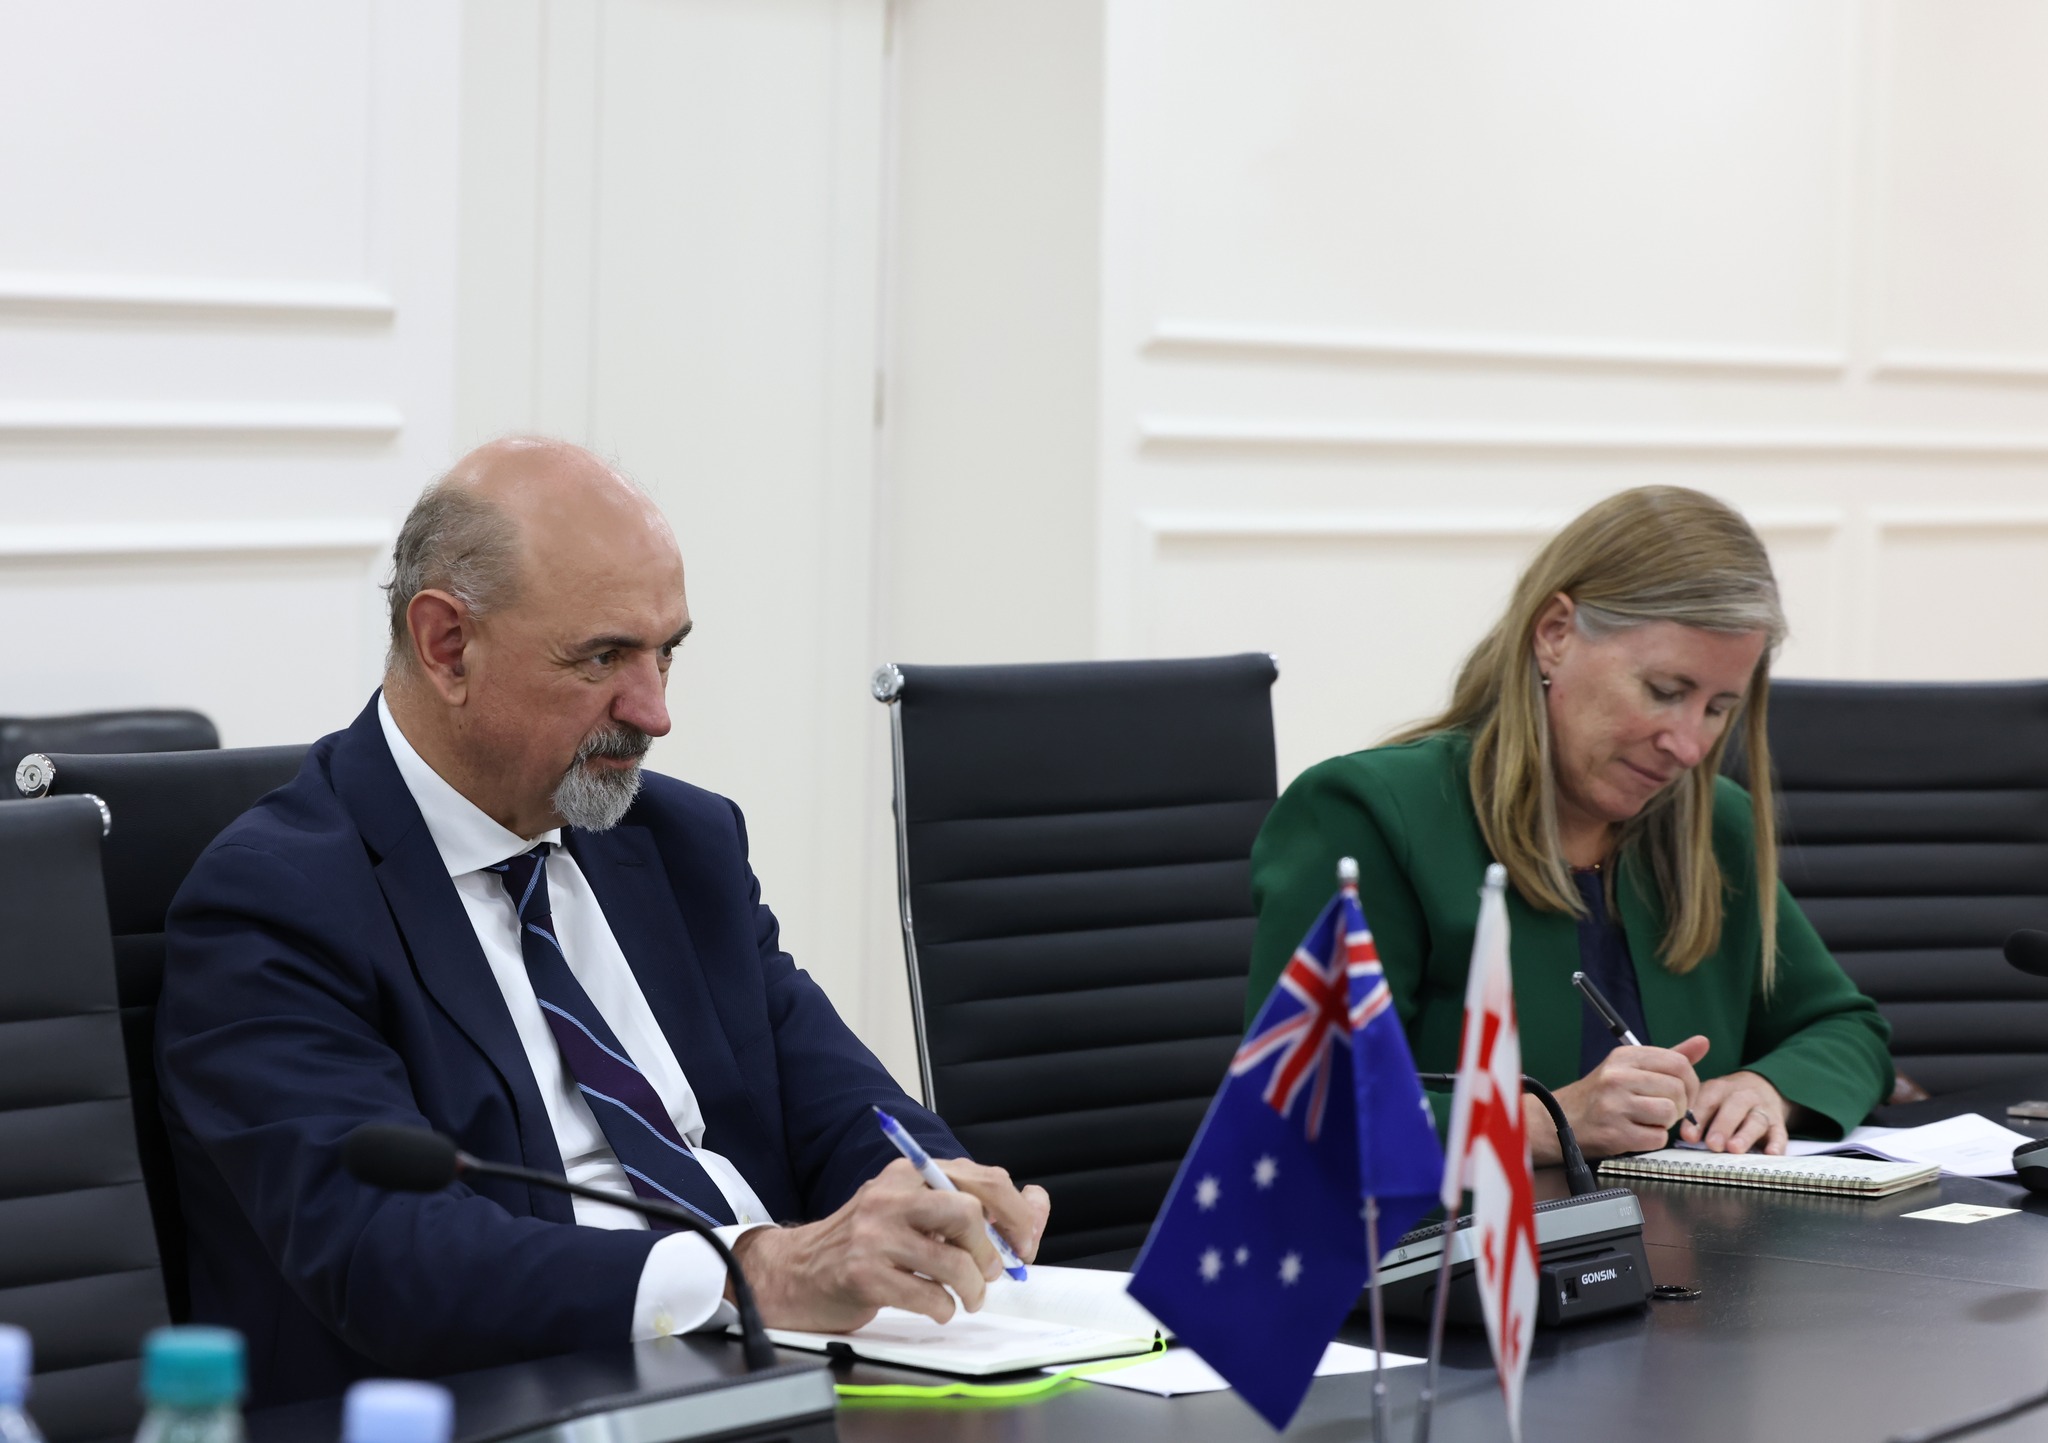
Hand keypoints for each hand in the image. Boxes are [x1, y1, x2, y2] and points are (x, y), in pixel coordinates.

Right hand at [729, 1157, 1049, 1331]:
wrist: (796, 1271)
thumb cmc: (865, 1243)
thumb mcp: (915, 1211)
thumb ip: (971, 1207)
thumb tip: (1037, 1205)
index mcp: (911, 1173)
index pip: (982, 1180)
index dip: (1017, 1214)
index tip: (1026, 1244)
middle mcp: (892, 1196)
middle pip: (968, 1211)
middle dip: (992, 1249)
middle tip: (993, 1272)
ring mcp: (875, 1236)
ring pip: (952, 1260)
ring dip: (972, 1288)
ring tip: (968, 1298)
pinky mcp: (864, 1275)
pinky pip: (927, 1296)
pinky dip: (943, 1309)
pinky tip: (935, 1308)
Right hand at [1543, 1036, 1710, 1159]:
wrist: (1562, 1118)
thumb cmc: (1603, 1094)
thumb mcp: (1631, 1067)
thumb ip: (1670, 1057)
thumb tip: (1703, 1042)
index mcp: (1625, 1057)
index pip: (1679, 1063)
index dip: (1691, 1083)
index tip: (1684, 1094)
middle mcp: (1617, 1076)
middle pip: (1677, 1090)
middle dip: (1679, 1106)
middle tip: (1665, 1111)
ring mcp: (1614, 1104)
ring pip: (1668, 1113)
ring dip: (1666, 1123)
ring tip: (1649, 1120)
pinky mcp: (1614, 1132)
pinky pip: (1657, 1137)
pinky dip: (1653, 1139)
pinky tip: (1638, 1133)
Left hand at [1682, 1070, 1788, 1154]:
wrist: (1761, 1086)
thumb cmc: (1724, 1100)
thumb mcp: (1708, 1099)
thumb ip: (1696, 1116)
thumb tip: (1687, 1138)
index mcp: (1719, 1088)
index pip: (1707, 1100)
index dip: (1698, 1118)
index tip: (1688, 1137)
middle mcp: (1743, 1096)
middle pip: (1734, 1108)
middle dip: (1723, 1126)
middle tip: (1713, 1144)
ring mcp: (1762, 1110)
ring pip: (1756, 1121)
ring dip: (1745, 1135)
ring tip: (1735, 1149)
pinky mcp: (1778, 1124)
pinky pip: (1780, 1133)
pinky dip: (1777, 1144)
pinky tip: (1771, 1154)